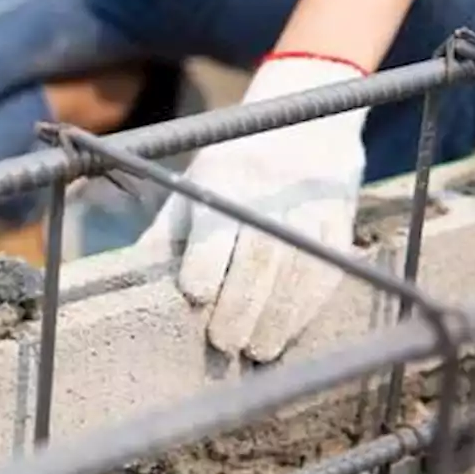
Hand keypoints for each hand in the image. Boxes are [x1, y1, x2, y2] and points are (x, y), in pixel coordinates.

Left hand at [139, 54, 369, 361]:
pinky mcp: (340, 218)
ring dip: (278, 316)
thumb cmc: (232, 167)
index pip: (216, 222)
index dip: (206, 261)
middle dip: (242, 304)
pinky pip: (329, 269)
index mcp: (224, 175)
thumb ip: (168, 232)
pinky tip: (290, 332)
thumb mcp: (193, 185)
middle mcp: (271, 188)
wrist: (305, 122)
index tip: (195, 296)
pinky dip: (309, 307)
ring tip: (257, 351)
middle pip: (259, 254)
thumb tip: (133, 280)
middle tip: (225, 344)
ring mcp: (311, 203)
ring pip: (298, 267)